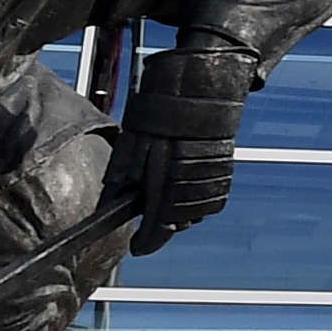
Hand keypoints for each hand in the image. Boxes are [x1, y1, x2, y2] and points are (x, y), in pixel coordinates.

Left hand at [115, 45, 253, 256]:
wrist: (203, 81)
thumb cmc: (162, 106)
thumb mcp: (132, 140)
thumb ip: (121, 178)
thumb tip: (107, 205)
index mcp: (165, 180)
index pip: (158, 228)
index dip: (146, 242)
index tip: (137, 248)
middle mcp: (191, 184)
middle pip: (178, 223)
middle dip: (161, 227)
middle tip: (147, 223)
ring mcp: (211, 175)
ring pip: (195, 211)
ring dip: (180, 214)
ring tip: (165, 201)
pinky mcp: (224, 166)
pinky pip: (210, 196)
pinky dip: (197, 199)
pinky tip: (185, 187)